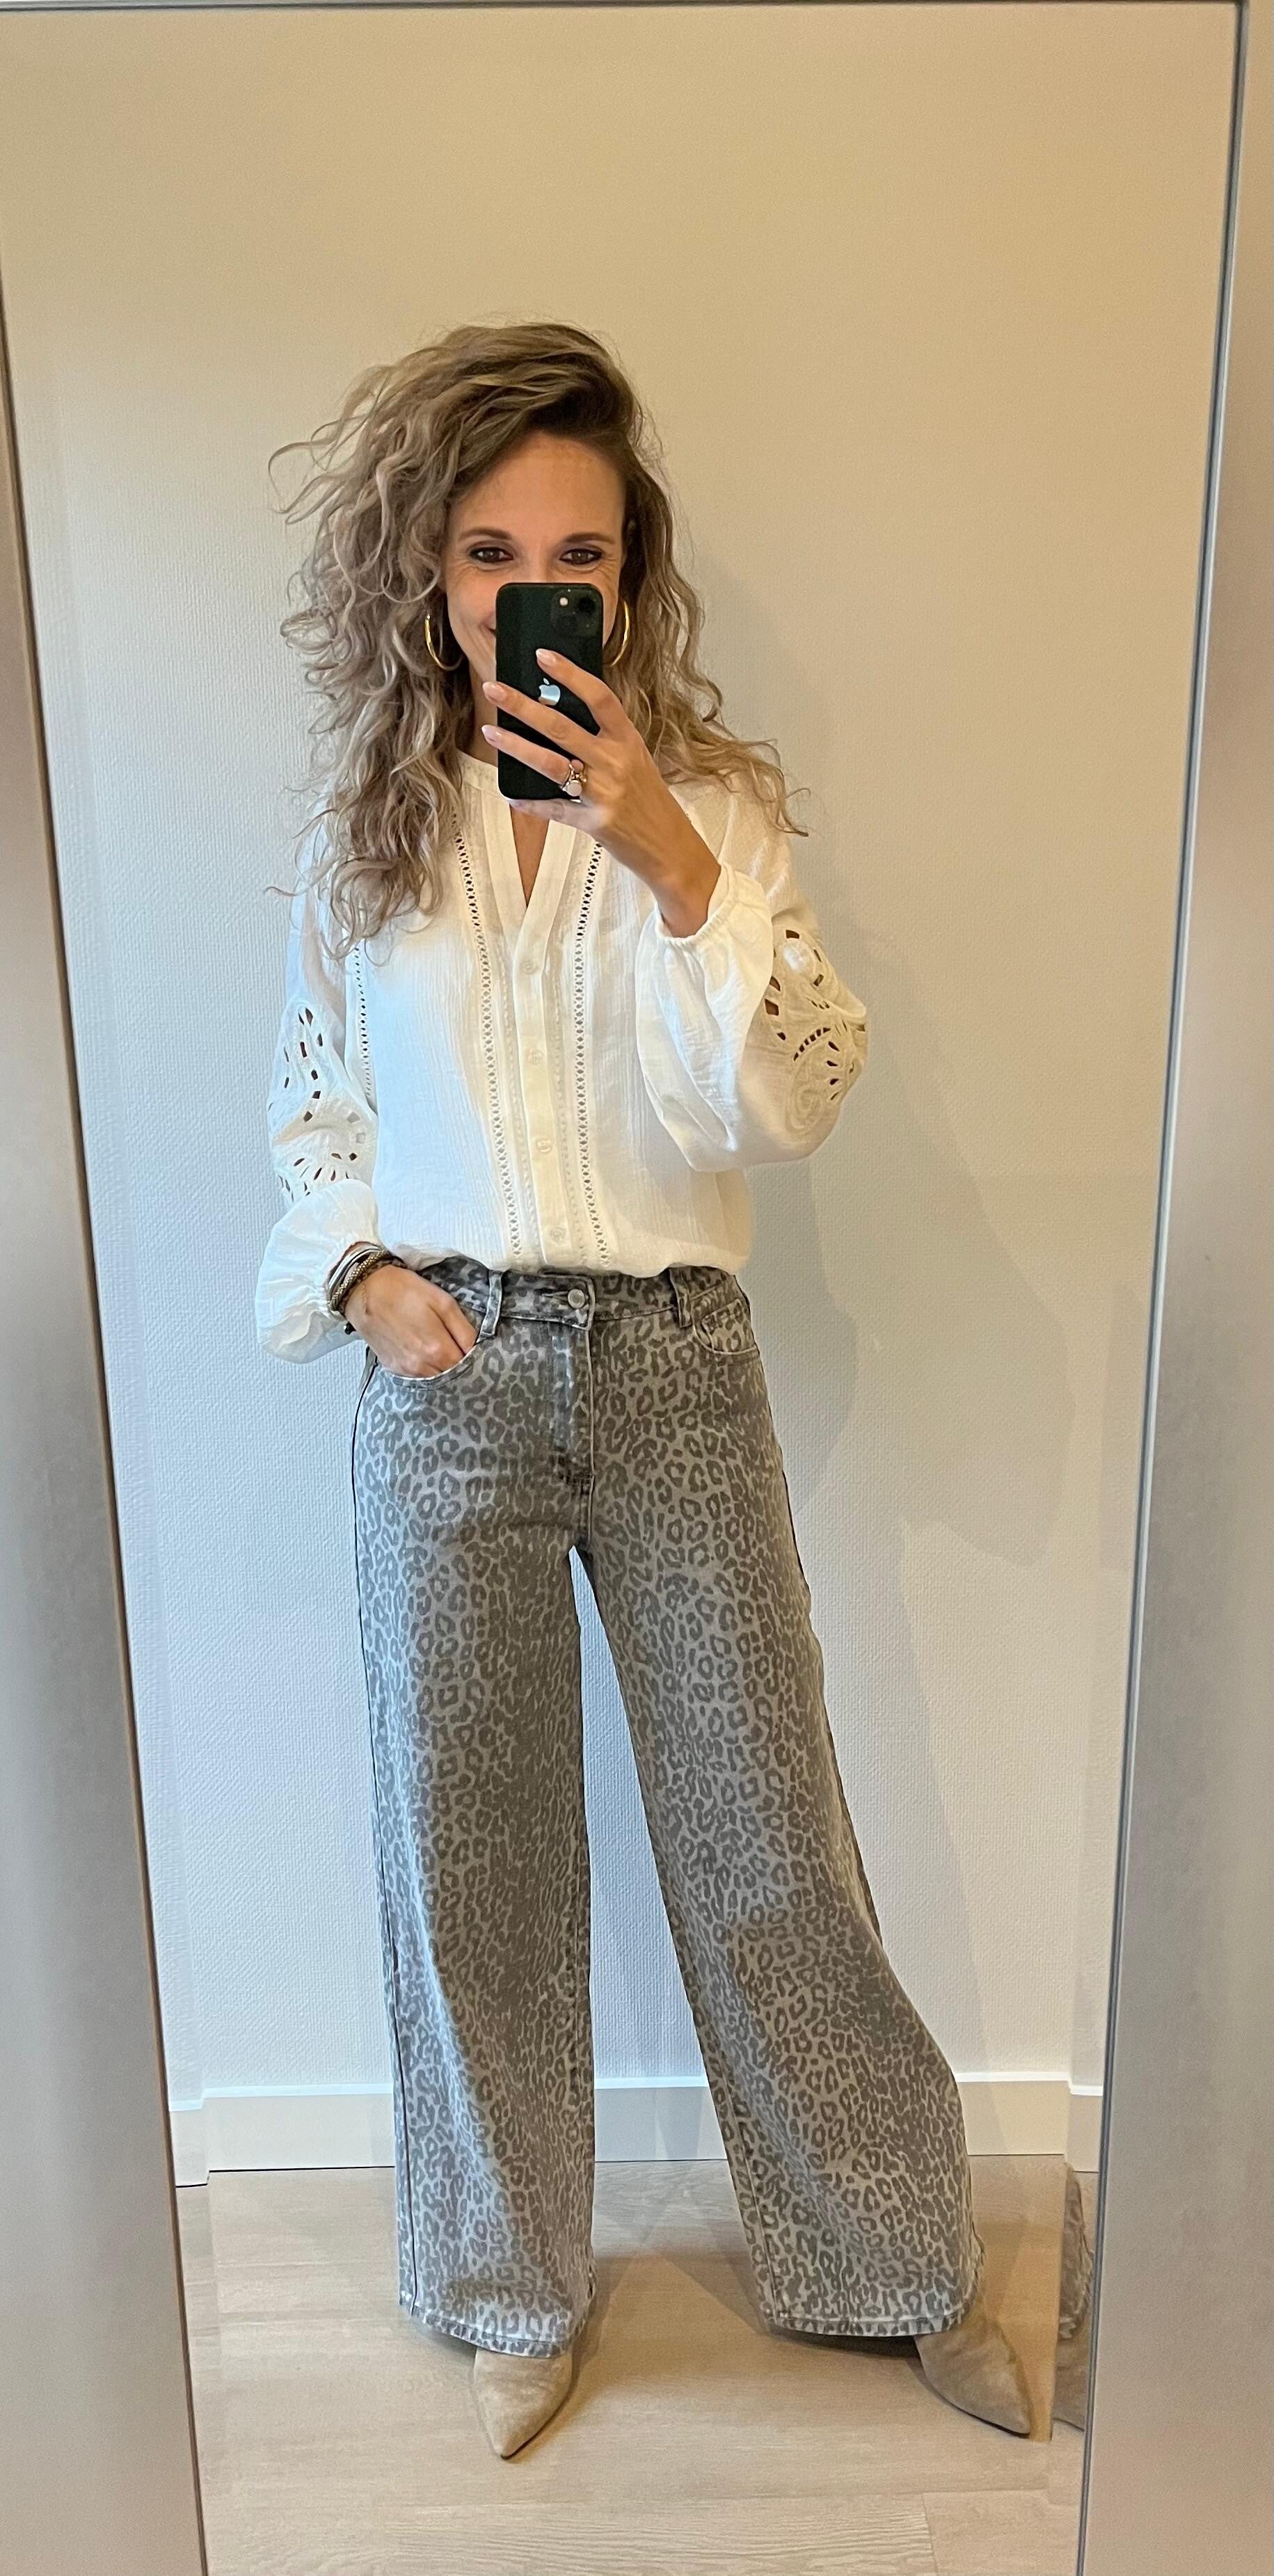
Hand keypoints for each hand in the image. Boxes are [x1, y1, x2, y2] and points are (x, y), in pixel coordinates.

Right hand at [345, 1265, 477, 1376]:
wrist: (364, 1290)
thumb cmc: (403, 1291)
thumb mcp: (443, 1302)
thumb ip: (464, 1329)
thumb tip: (477, 1348)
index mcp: (437, 1349)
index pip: (468, 1366)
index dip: (475, 1357)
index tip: (476, 1348)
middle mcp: (422, 1366)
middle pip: (453, 1376)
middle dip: (461, 1365)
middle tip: (461, 1348)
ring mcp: (406, 1370)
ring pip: (436, 1379)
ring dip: (444, 1369)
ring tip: (443, 1349)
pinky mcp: (394, 1368)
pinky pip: (419, 1377)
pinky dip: (427, 1369)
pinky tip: (426, 1353)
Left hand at [480, 651, 721, 933]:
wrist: (671, 847)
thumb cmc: (649, 799)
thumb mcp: (636, 760)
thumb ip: (606, 738)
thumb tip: (561, 713)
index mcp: (628, 740)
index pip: (599, 697)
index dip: (570, 674)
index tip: (542, 656)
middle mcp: (616, 762)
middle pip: (562, 727)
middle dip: (523, 705)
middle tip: (495, 689)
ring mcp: (605, 793)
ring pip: (551, 764)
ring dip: (517, 747)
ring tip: (491, 732)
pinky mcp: (594, 823)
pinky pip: (554, 809)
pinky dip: (530, 802)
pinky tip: (511, 794)